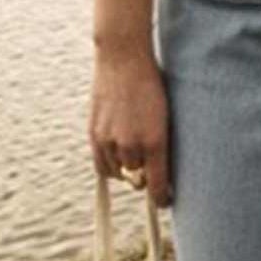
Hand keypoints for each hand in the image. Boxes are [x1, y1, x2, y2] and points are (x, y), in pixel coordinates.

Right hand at [90, 46, 172, 205]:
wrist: (123, 59)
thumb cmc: (152, 86)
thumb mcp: (166, 116)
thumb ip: (163, 146)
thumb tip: (164, 173)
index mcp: (154, 141)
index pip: (157, 186)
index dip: (162, 199)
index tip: (165, 201)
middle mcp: (130, 144)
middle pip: (138, 180)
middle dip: (145, 178)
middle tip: (151, 170)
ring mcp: (109, 140)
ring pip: (119, 174)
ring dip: (127, 171)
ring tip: (134, 155)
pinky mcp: (94, 134)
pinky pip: (101, 167)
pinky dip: (111, 167)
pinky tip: (118, 159)